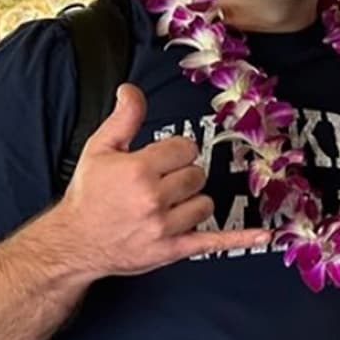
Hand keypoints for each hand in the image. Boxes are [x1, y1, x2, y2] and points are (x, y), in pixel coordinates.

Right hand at [50, 85, 271, 276]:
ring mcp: (165, 227)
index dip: (174, 152)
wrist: (74, 242)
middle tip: (160, 183)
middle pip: (196, 175)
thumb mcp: (99, 149)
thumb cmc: (88, 196)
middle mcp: (153, 198)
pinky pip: (215, 242)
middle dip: (182, 176)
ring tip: (168, 204)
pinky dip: (241, 238)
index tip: (162, 159)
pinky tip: (265, 234)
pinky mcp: (173, 249)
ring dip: (192, 202)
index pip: (184, 149)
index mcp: (138, 170)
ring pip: (206, 203)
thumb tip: (133, 90)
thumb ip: (123, 118)